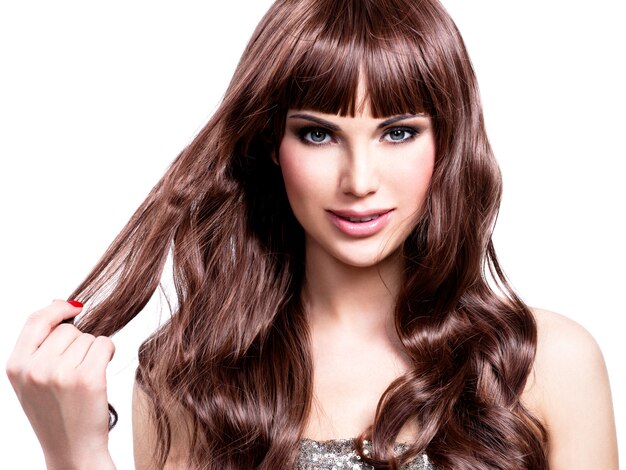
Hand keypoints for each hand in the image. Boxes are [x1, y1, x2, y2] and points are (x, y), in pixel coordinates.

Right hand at [6, 300, 115, 468]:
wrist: (72, 450)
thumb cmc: (56, 412)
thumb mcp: (33, 379)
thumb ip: (40, 345)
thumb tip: (62, 303)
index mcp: (15, 367)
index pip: (35, 321)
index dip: (56, 309)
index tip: (73, 307)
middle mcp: (35, 369)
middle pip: (67, 329)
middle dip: (77, 343)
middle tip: (74, 372)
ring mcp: (60, 373)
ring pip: (88, 337)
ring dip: (93, 351)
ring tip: (83, 379)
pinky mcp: (87, 378)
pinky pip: (104, 344)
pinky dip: (108, 353)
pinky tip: (99, 374)